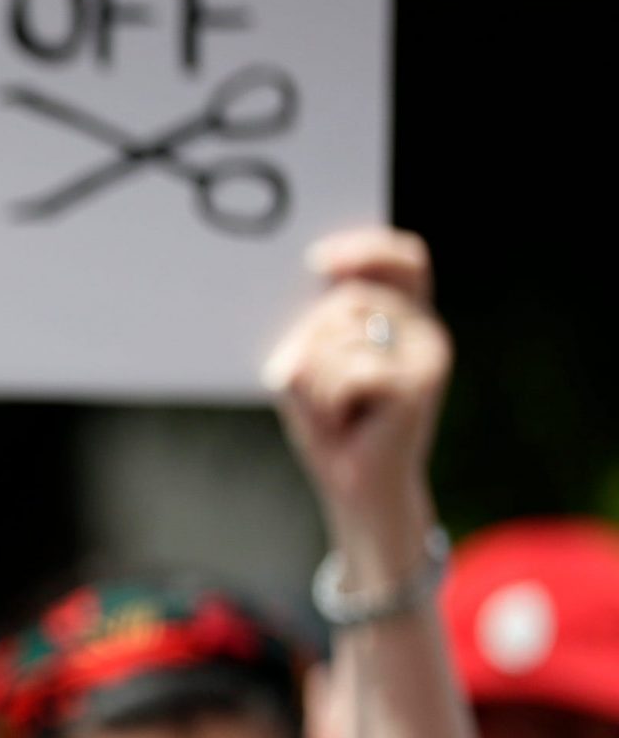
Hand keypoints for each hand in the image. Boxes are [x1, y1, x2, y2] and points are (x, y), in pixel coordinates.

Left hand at [264, 227, 448, 592]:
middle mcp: (425, 330)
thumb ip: (320, 323)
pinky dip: (327, 400)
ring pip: (338, 337)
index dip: (367, 248)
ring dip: (314, 380)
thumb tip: (312, 286)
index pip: (404, 258)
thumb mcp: (316, 364)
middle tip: (322, 391)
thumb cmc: (331, 423)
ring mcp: (426, 357)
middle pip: (346, 301)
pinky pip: (348, 372)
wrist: (357, 489)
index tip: (318, 261)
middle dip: (311, 344)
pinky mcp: (417, 386)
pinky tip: (345, 422)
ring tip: (335, 410)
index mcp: (405, 317)